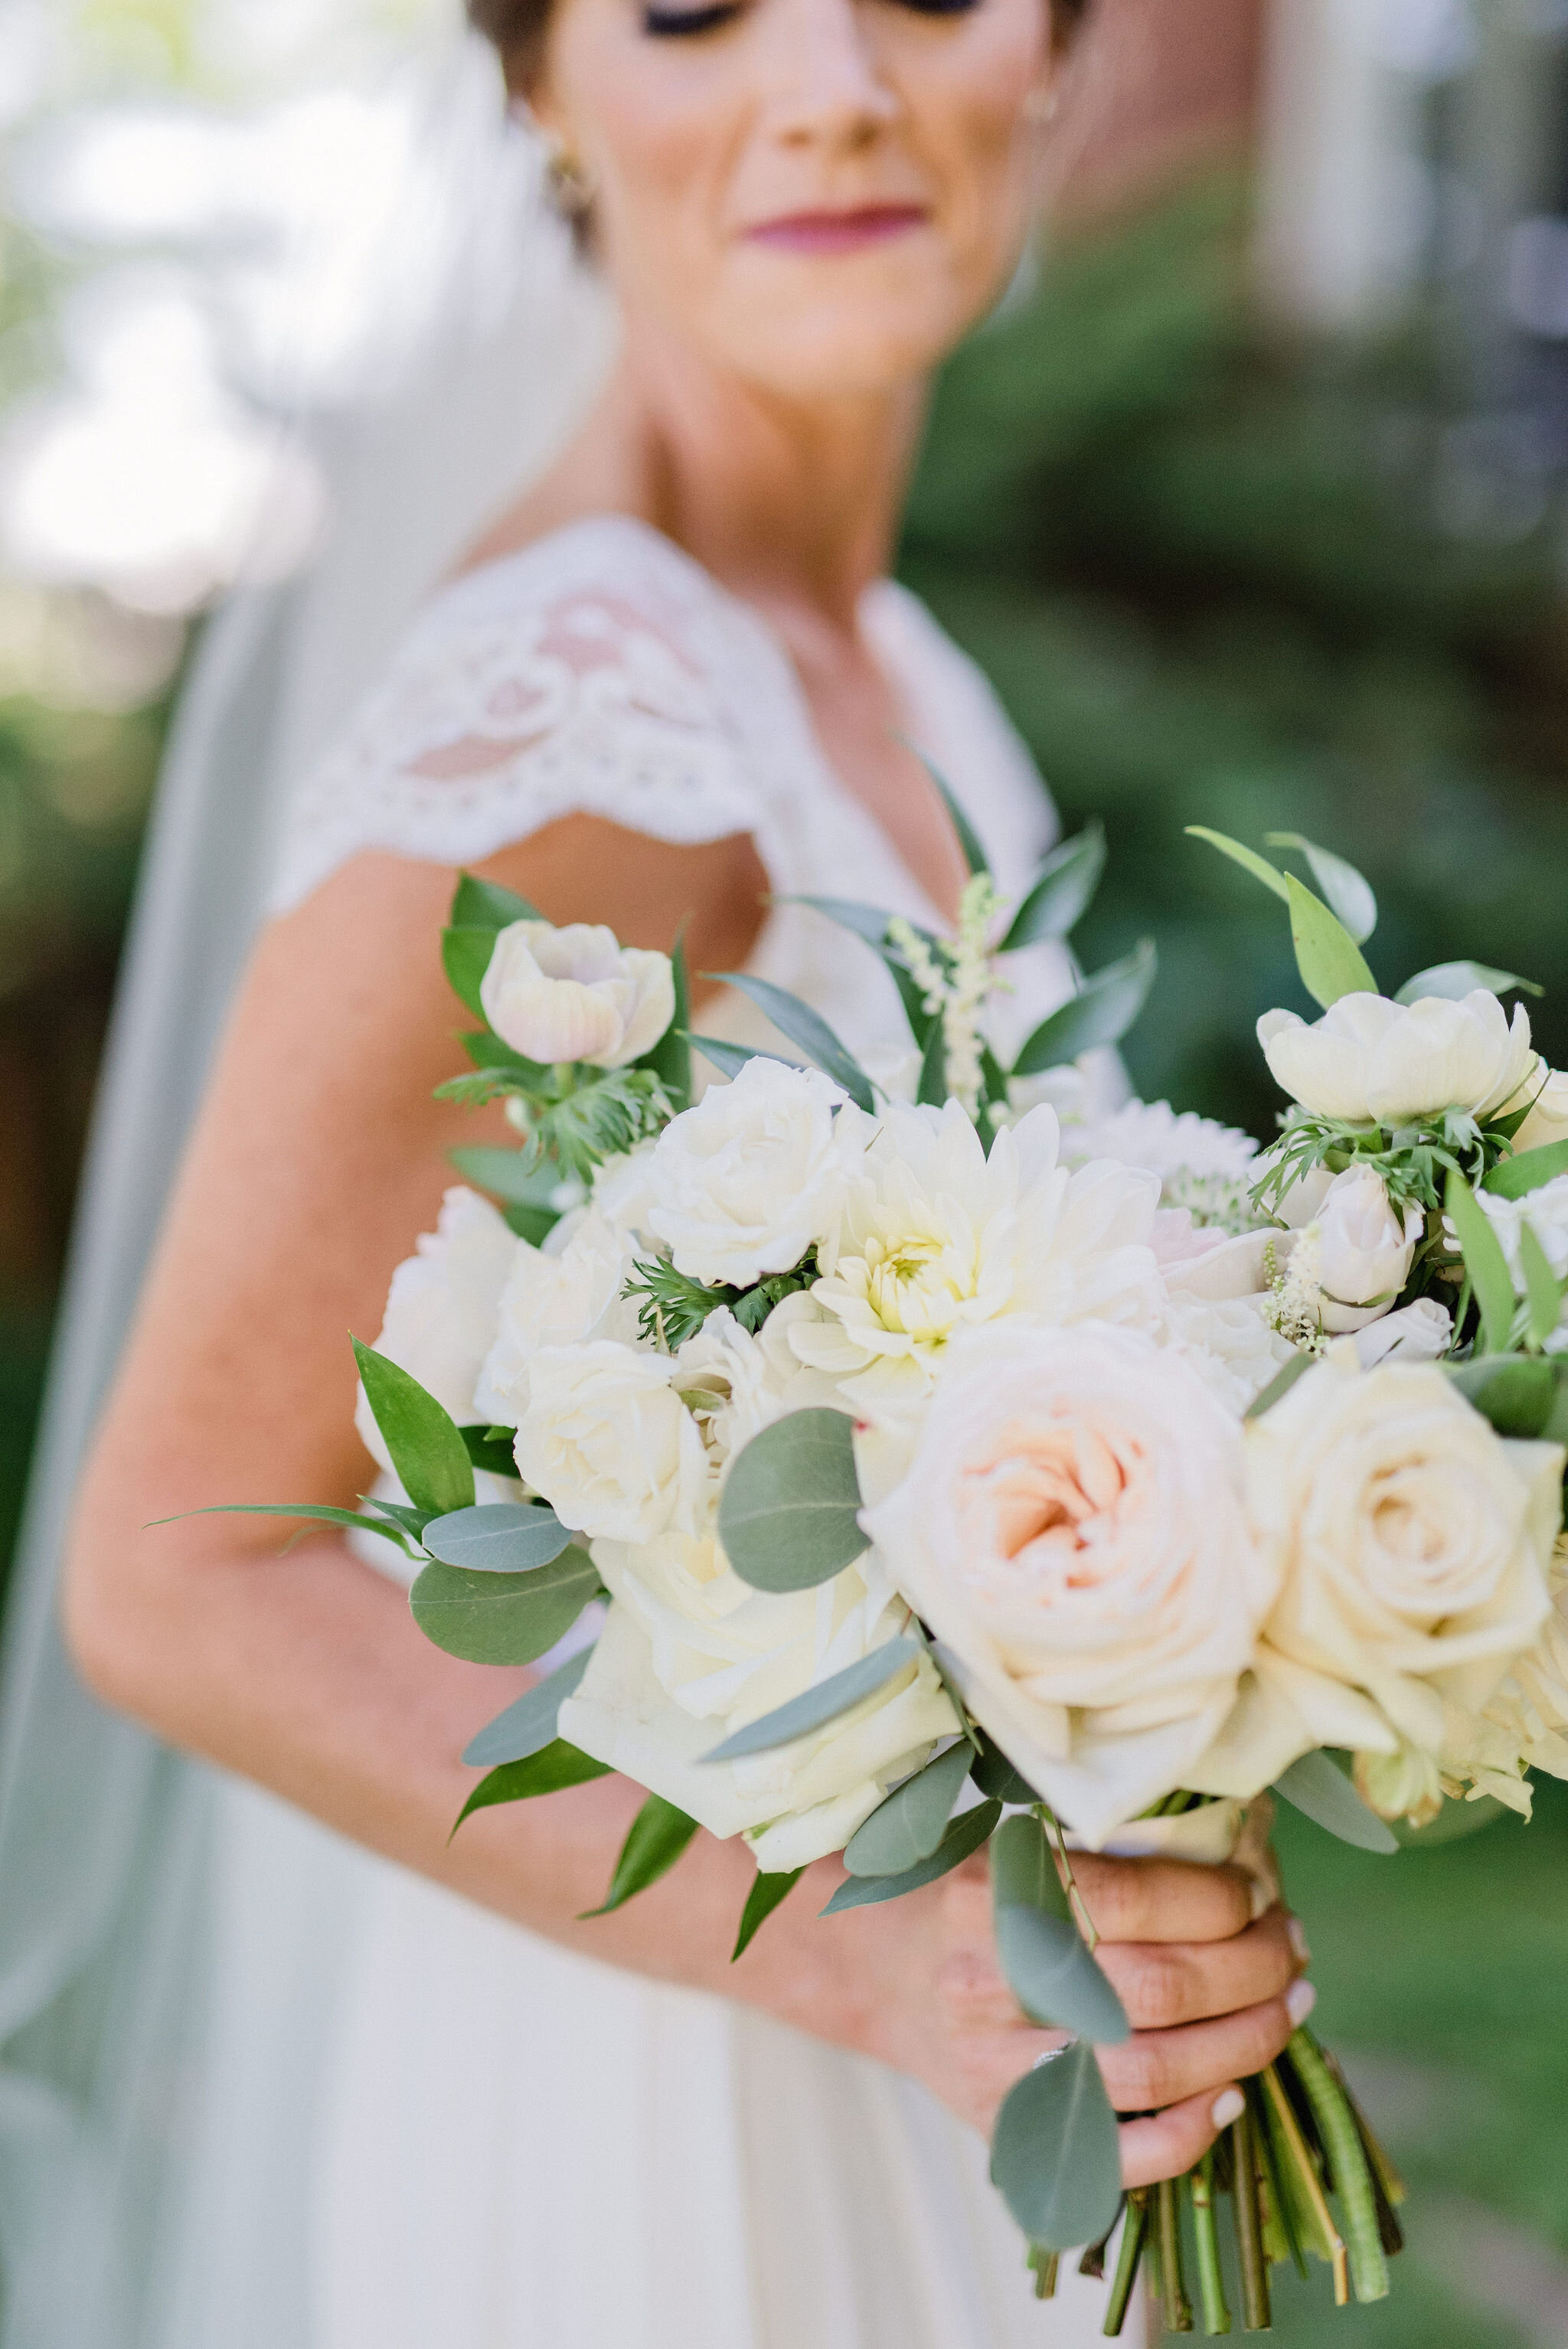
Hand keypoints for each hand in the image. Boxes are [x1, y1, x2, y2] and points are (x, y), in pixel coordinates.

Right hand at [847, 1847, 1310, 2187]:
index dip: (1219, 1901)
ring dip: (1246, 2044)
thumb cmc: (976, 1899)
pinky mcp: (1008, 2130)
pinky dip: (1191, 2134)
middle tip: (1290, 1953)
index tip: (1259, 1897)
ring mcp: (998, 2065)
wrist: (885, 1970)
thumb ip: (1109, 1858)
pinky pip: (1119, 2155)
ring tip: (1286, 2011)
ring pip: (1155, 2071)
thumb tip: (1247, 1859)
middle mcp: (991, 1980)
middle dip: (1253, 1970)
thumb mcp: (1019, 1850)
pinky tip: (1231, 2096)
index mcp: (994, 1892)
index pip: (1134, 1898)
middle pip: (1161, 1987)